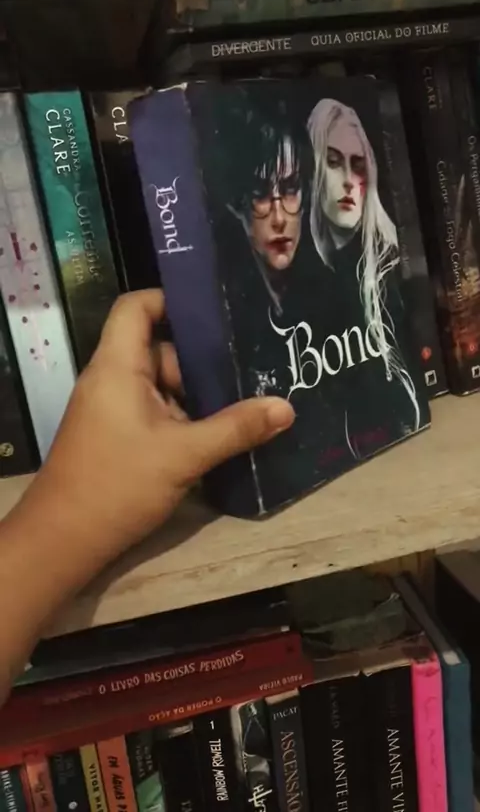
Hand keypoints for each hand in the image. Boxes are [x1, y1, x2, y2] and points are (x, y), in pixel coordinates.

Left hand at [24, 289, 294, 559]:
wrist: (64, 541)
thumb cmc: (118, 485)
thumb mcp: (184, 455)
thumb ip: (236, 429)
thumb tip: (286, 408)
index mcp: (117, 366)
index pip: (136, 307)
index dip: (171, 299)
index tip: (217, 311)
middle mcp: (112, 379)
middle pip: (159, 348)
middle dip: (201, 360)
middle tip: (250, 367)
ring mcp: (113, 409)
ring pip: (161, 384)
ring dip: (197, 394)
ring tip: (246, 399)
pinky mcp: (118, 435)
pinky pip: (155, 410)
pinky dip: (184, 417)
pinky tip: (220, 431)